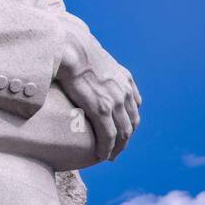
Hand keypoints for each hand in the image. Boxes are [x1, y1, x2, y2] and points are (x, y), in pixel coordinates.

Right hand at [57, 29, 141, 160]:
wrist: (71, 47)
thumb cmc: (74, 48)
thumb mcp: (95, 55)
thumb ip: (97, 65)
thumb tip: (82, 63)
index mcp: (124, 80)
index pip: (133, 107)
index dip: (128, 122)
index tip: (121, 132)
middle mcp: (125, 92)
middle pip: (131, 123)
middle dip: (125, 139)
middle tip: (116, 150)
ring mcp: (115, 102)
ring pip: (123, 133)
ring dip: (118, 147)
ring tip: (110, 157)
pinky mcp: (101, 109)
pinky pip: (108, 135)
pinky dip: (107, 148)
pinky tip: (102, 156)